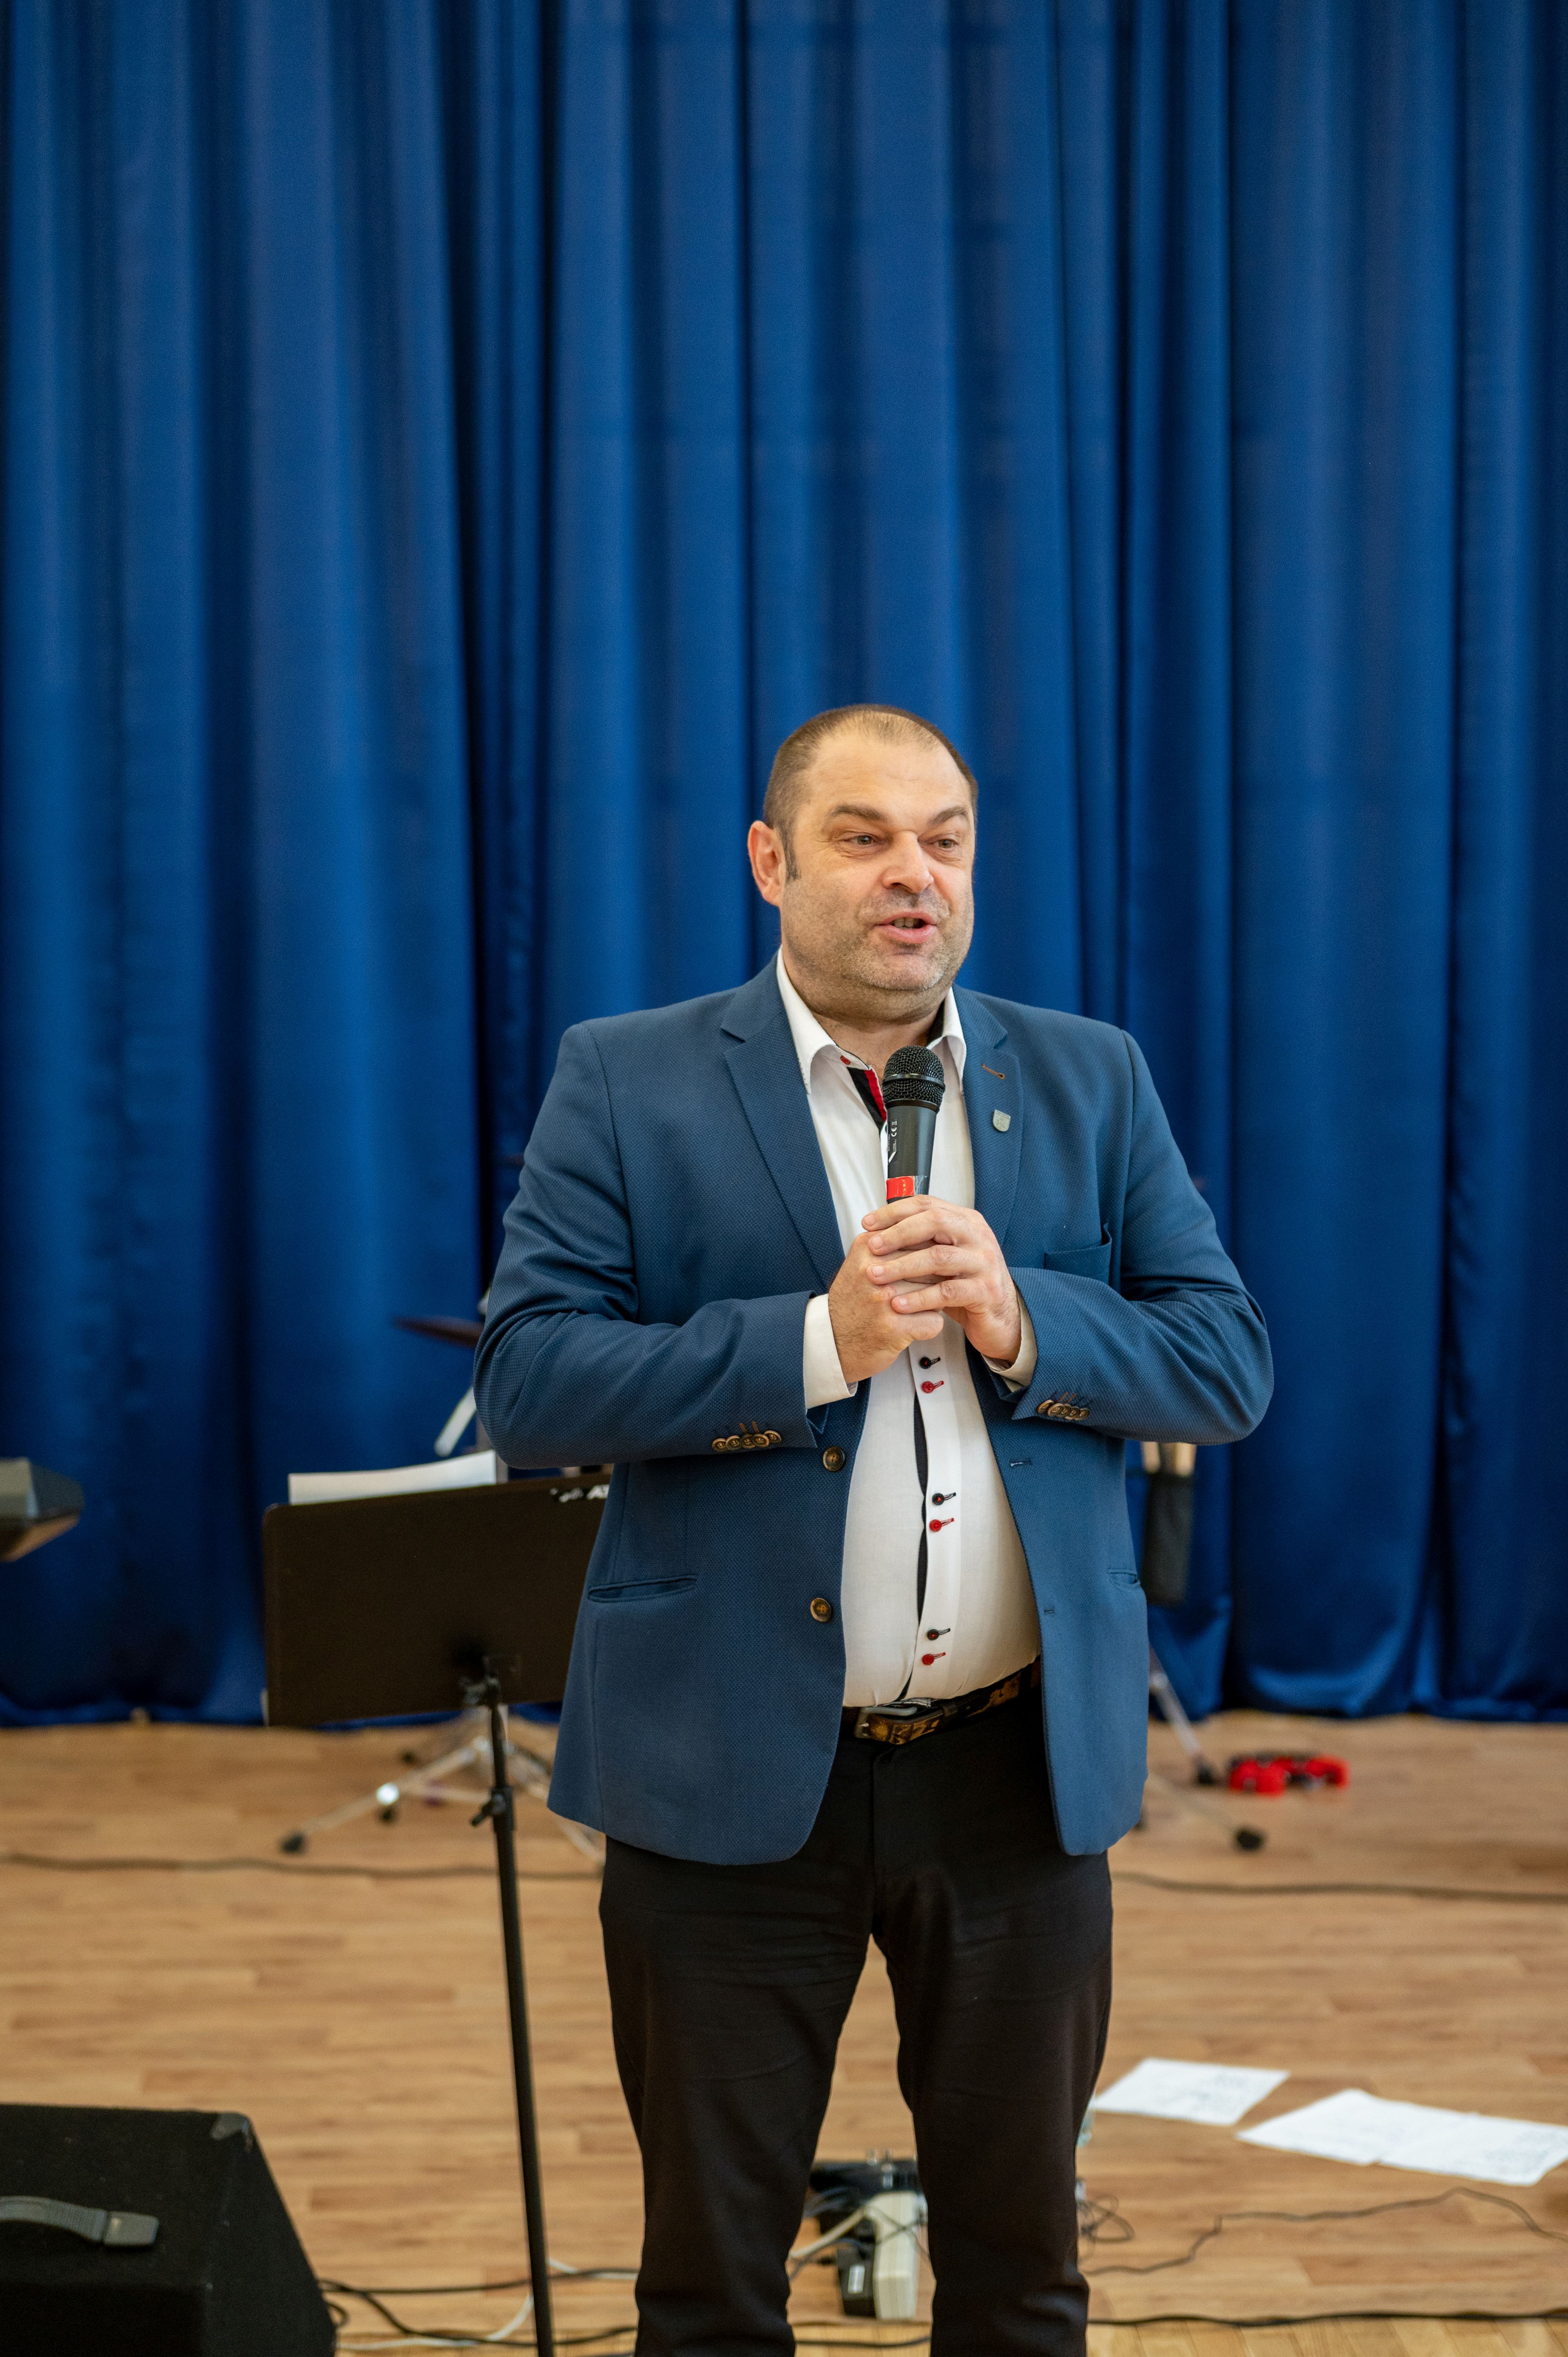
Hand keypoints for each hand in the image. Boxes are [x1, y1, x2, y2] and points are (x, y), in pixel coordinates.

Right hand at [827, 1233, 945, 1384]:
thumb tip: (931, 1234)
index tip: (932, 1264)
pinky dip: (929, 1327)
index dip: (931, 1254)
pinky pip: (934, 1321)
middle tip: (925, 1290)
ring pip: (936, 1291)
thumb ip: (890, 1244)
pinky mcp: (893, 1327)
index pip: (919, 1238)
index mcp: (867, 1248)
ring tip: (917, 1308)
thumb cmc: (853, 1301)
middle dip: (935, 1279)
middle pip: (930, 1264)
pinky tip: (914, 1327)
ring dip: (934, 1302)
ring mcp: (883, 1299)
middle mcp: (873, 1270)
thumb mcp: (863, 1262)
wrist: (832, 1339)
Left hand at [858, 1195, 1023, 1366]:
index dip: (894, 1211)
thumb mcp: (943, 1256)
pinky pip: (947, 1291)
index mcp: (966, 1221)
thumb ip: (921, 1240)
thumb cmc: (964, 1284)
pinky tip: (898, 1303)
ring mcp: (985, 1263)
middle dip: (898, 1233)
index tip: (868, 1223)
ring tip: (876, 1275)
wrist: (997, 1317)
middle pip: (935, 1222)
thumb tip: (877, 1229)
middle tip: (872, 1246)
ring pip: (939, 1257)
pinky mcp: (986, 1291)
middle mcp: (978, 1236)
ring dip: (902, 1266)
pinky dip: (919, 1297)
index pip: (927, 1204)